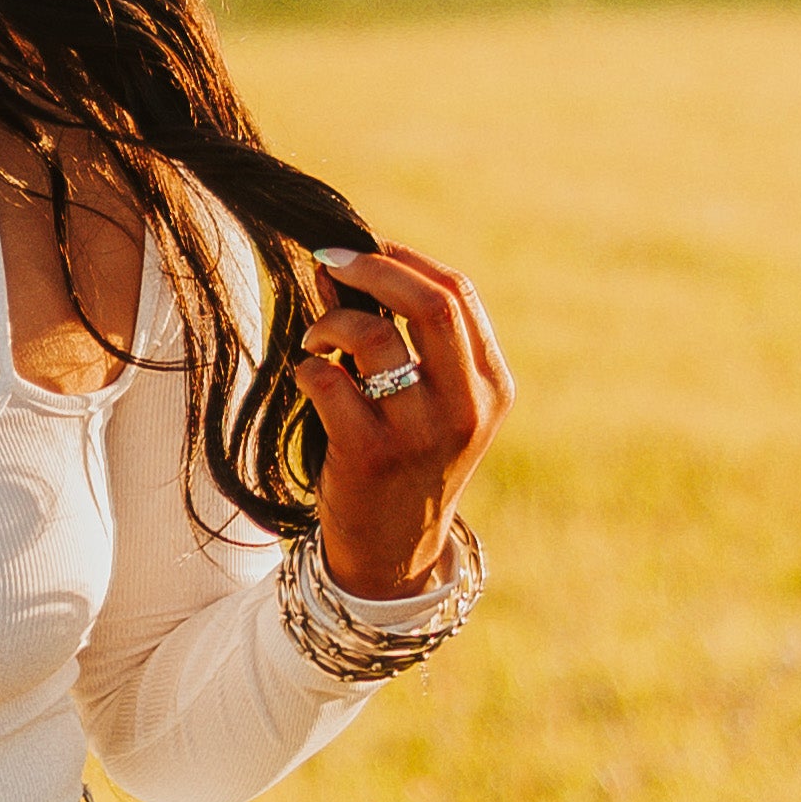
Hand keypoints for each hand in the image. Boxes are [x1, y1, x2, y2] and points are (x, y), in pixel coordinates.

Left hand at [301, 244, 511, 599]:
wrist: (394, 553)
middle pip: (430, 302)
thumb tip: (338, 267)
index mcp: (491, 385)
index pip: (459, 294)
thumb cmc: (405, 459)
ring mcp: (421, 432)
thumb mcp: (424, 400)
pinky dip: (309, 367)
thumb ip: (397, 335)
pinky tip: (309, 378)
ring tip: (317, 341)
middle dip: (372, 267)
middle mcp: (466, 407)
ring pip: (375, 336)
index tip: (366, 248)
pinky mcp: (371, 454)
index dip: (406, 260)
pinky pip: (329, 380)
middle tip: (330, 261)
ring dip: (331, 324)